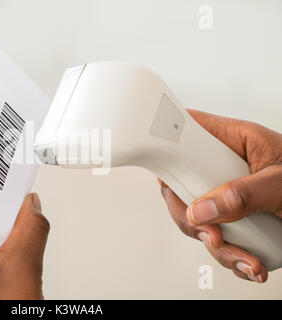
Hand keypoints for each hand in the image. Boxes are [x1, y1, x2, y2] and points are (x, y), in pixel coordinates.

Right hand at [159, 109, 281, 282]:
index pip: (186, 133)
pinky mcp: (233, 217)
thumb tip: (202, 208)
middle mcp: (224, 167)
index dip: (167, 149)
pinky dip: (229, 256)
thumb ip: (244, 194)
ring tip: (242, 256)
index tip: (165, 175)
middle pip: (180, 185)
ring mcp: (226, 193)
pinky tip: (250, 260)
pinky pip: (214, 236)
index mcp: (234, 141)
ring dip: (214, 245)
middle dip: (190, 217)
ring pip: (196, 217)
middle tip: (210, 232)